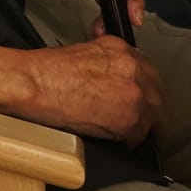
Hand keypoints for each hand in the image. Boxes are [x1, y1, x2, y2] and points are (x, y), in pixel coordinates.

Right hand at [0, 34, 161, 144]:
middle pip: (156, 96)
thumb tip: (115, 83)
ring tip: (124, 135)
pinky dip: (128, 141)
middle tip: (137, 123)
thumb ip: (109, 65)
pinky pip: (138, 136)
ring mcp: (135, 94)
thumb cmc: (47, 71)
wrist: (33, 84)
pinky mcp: (130, 118)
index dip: (143, 91)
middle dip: (147, 111)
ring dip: (139, 127)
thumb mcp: (85, 54)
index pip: (148, 73)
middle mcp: (134, 68)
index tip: (139, 102)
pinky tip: (116, 141)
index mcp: (122, 49)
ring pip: (151, 118)